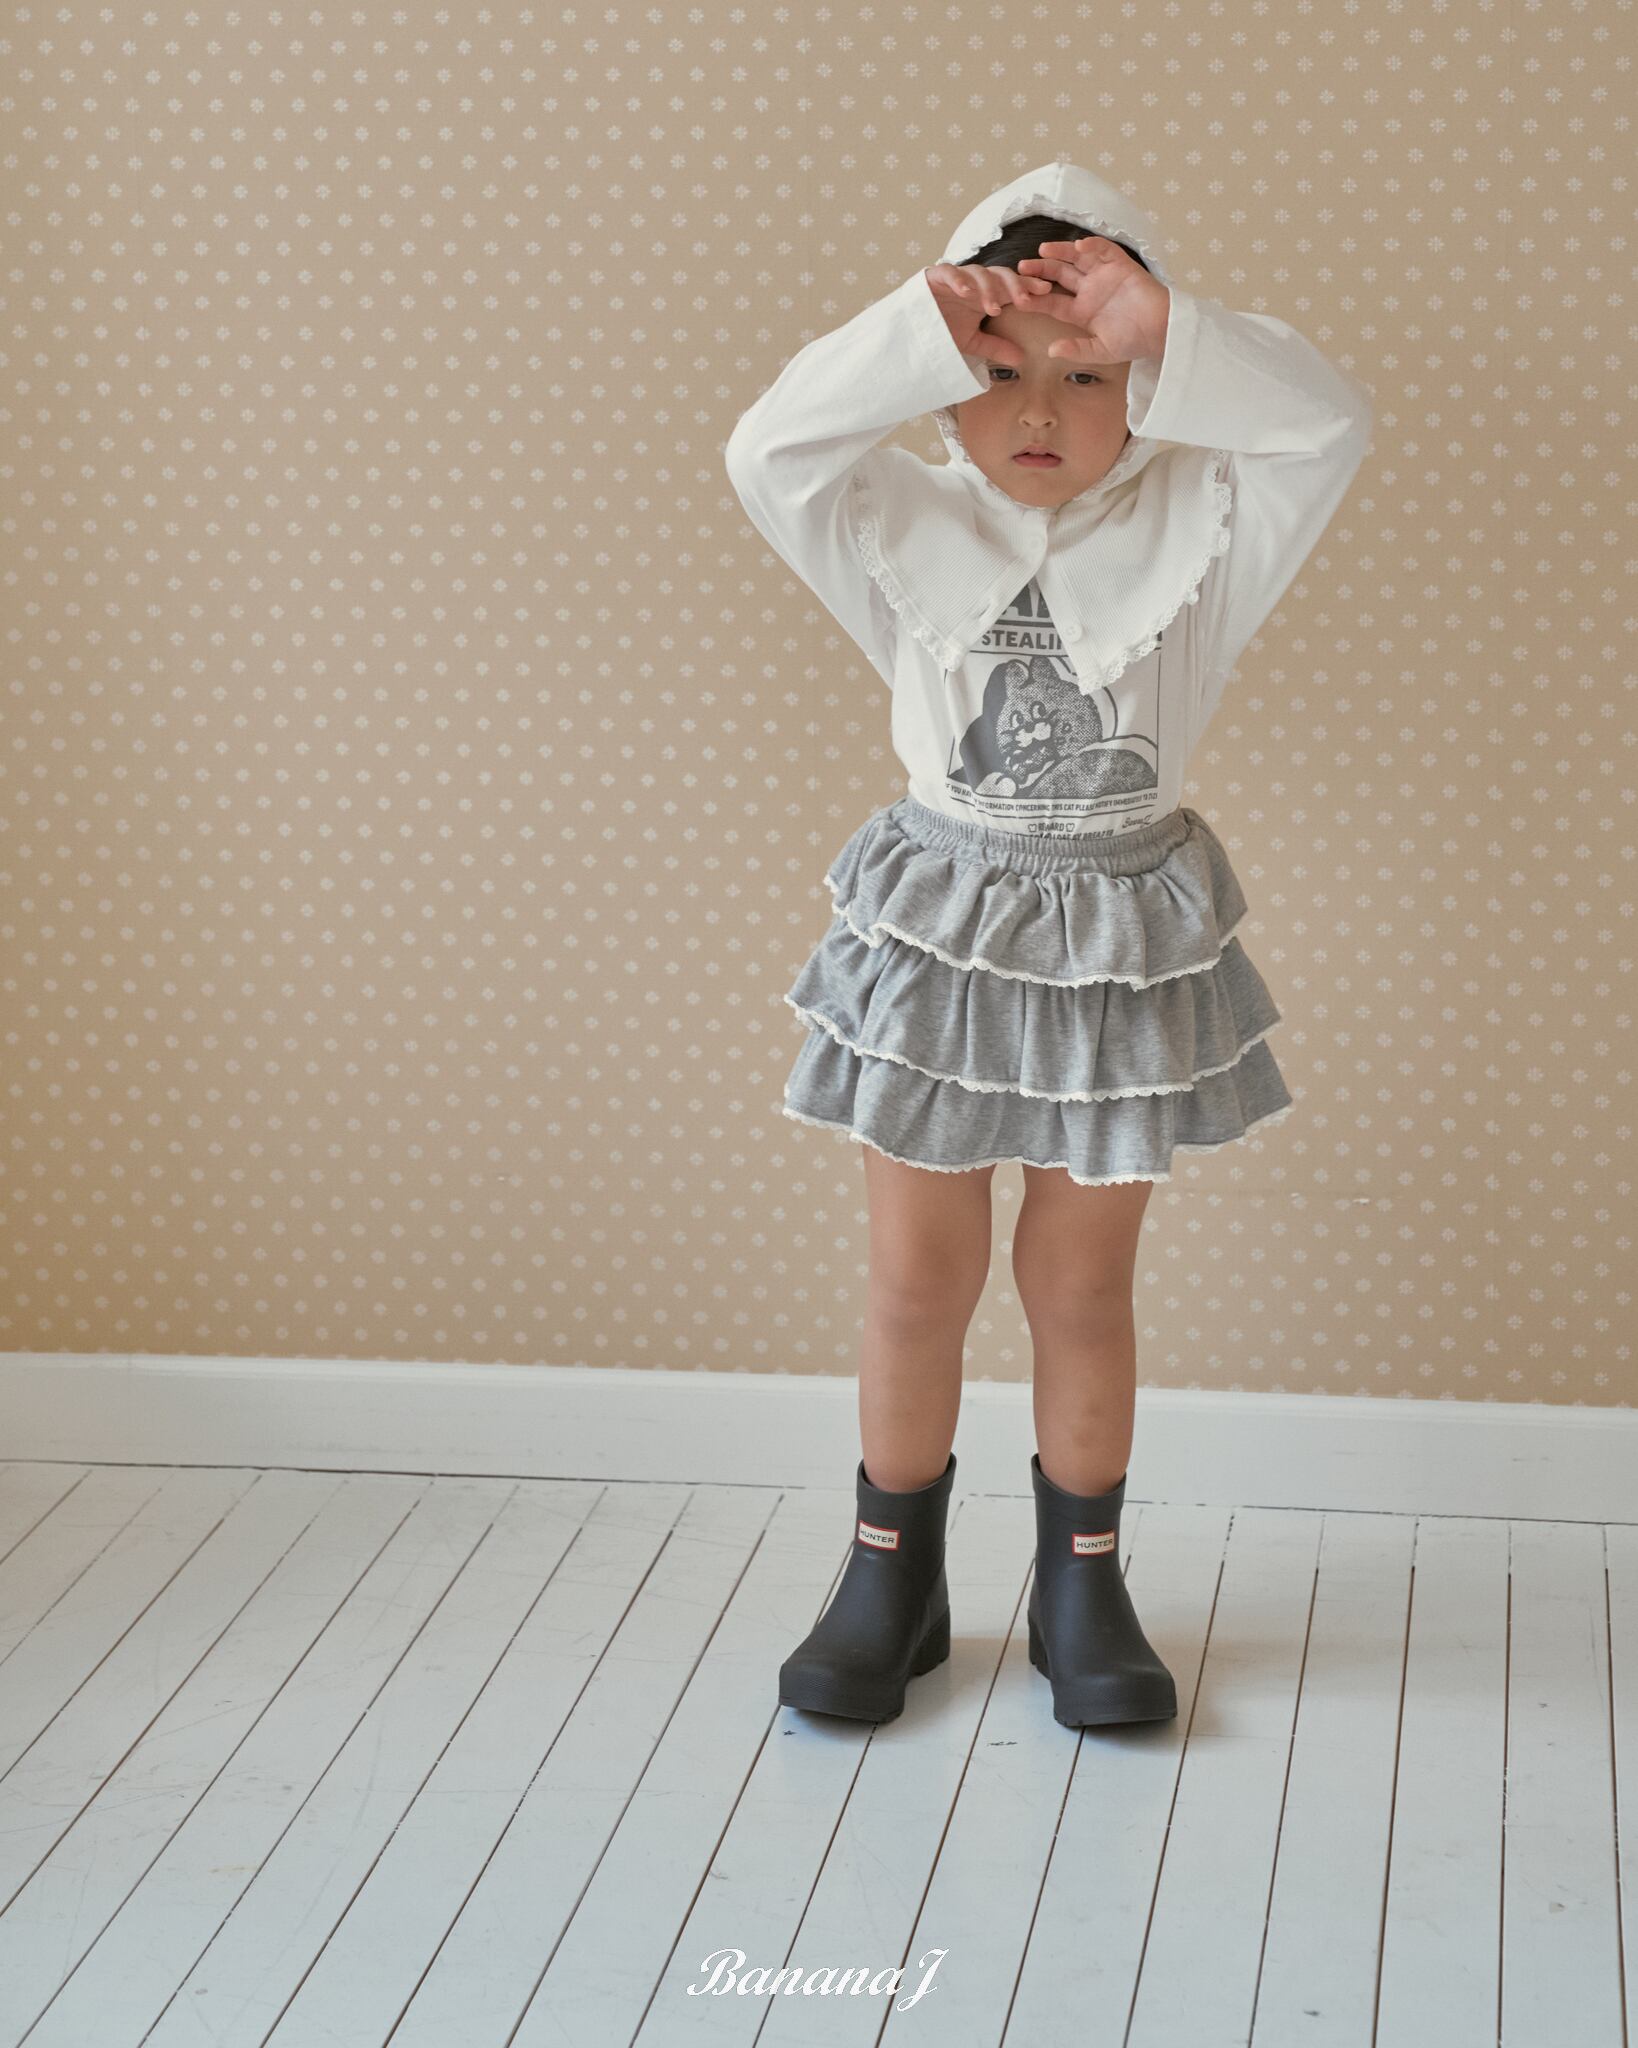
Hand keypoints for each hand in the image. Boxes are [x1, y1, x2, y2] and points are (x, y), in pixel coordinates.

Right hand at [923, 262, 1055, 367]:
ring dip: (988, 289)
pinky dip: (957, 280)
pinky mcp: (935, 275)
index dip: (1029, 286)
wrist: (913, 332)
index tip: (1046, 292)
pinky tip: (965, 292)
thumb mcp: (972, 342)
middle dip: (1015, 285)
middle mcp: (975, 282)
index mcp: (987, 293)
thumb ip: (995, 346)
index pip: (1012, 285)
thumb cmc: (942, 331)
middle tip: (1025, 300)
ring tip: (993, 308)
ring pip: (979, 273)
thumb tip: (1021, 359)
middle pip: (1001, 275)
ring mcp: (957, 277)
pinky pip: (949, 272)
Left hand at [1013, 237, 1170, 365]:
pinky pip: (1104, 250)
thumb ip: (1077, 350)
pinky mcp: (1120, 264)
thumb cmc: (1134, 342)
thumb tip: (1050, 350)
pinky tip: (1079, 247)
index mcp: (1081, 311)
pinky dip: (1092, 246)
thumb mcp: (1102, 351)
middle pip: (1059, 275)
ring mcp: (1103, 275)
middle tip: (1021, 267)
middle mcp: (1089, 290)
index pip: (1053, 302)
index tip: (1018, 298)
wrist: (1162, 330)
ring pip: (1076, 258)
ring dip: (1060, 251)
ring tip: (1044, 249)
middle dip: (1041, 269)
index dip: (1036, 300)